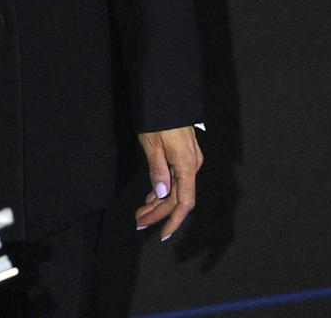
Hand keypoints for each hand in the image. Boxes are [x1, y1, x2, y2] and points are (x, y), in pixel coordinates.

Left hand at [135, 126, 202, 240]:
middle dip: (158, 213)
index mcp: (187, 166)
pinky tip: (150, 197)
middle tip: (138, 223)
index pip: (184, 202)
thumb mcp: (153, 145)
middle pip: (177, 198)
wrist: (167, 95)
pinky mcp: (183, 155)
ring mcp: (189, 161)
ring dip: (158, 203)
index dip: (173, 220)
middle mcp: (192, 166)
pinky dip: (162, 190)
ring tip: (140, 214)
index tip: (162, 234)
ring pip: (175, 189)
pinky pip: (175, 179)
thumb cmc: (158, 118)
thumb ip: (157, 170)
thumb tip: (161, 194)